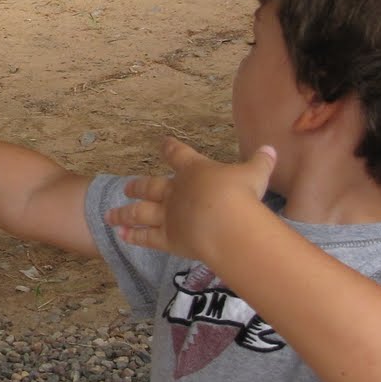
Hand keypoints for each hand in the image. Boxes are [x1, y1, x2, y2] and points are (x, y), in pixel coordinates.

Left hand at [104, 136, 276, 261]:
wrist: (227, 223)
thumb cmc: (241, 195)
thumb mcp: (255, 173)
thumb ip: (260, 162)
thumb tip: (271, 149)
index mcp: (194, 170)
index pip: (178, 155)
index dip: (169, 148)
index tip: (162, 143)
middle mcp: (176, 191)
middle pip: (151, 187)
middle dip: (138, 186)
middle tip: (126, 187)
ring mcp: (169, 215)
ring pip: (140, 213)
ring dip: (124, 213)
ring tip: (110, 215)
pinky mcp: (168, 238)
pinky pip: (147, 237)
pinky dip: (133, 236)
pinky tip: (121, 236)